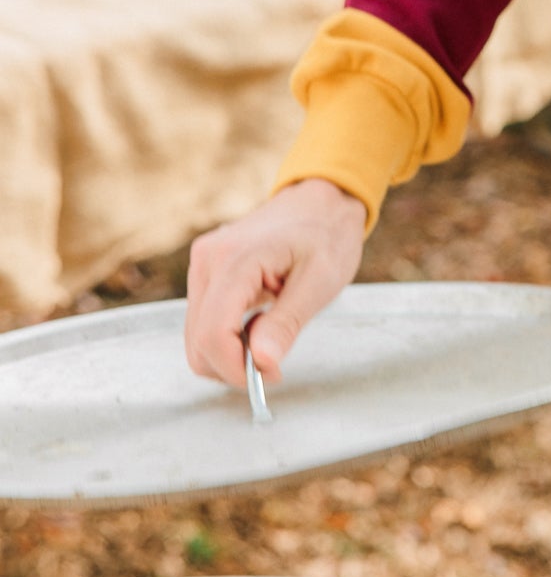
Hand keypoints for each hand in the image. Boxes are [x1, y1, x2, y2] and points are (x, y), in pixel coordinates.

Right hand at [185, 179, 366, 388]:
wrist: (321, 199)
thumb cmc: (326, 235)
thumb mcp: (320, 282)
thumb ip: (287, 323)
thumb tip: (262, 362)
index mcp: (235, 260)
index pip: (213, 335)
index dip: (237, 369)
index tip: (271, 376)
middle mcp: (208, 261)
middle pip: (198, 342)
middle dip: (233, 365)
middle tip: (274, 363)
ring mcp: (203, 264)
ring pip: (197, 335)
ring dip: (230, 352)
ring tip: (271, 336)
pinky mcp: (205, 270)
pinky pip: (204, 320)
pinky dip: (227, 336)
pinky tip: (258, 323)